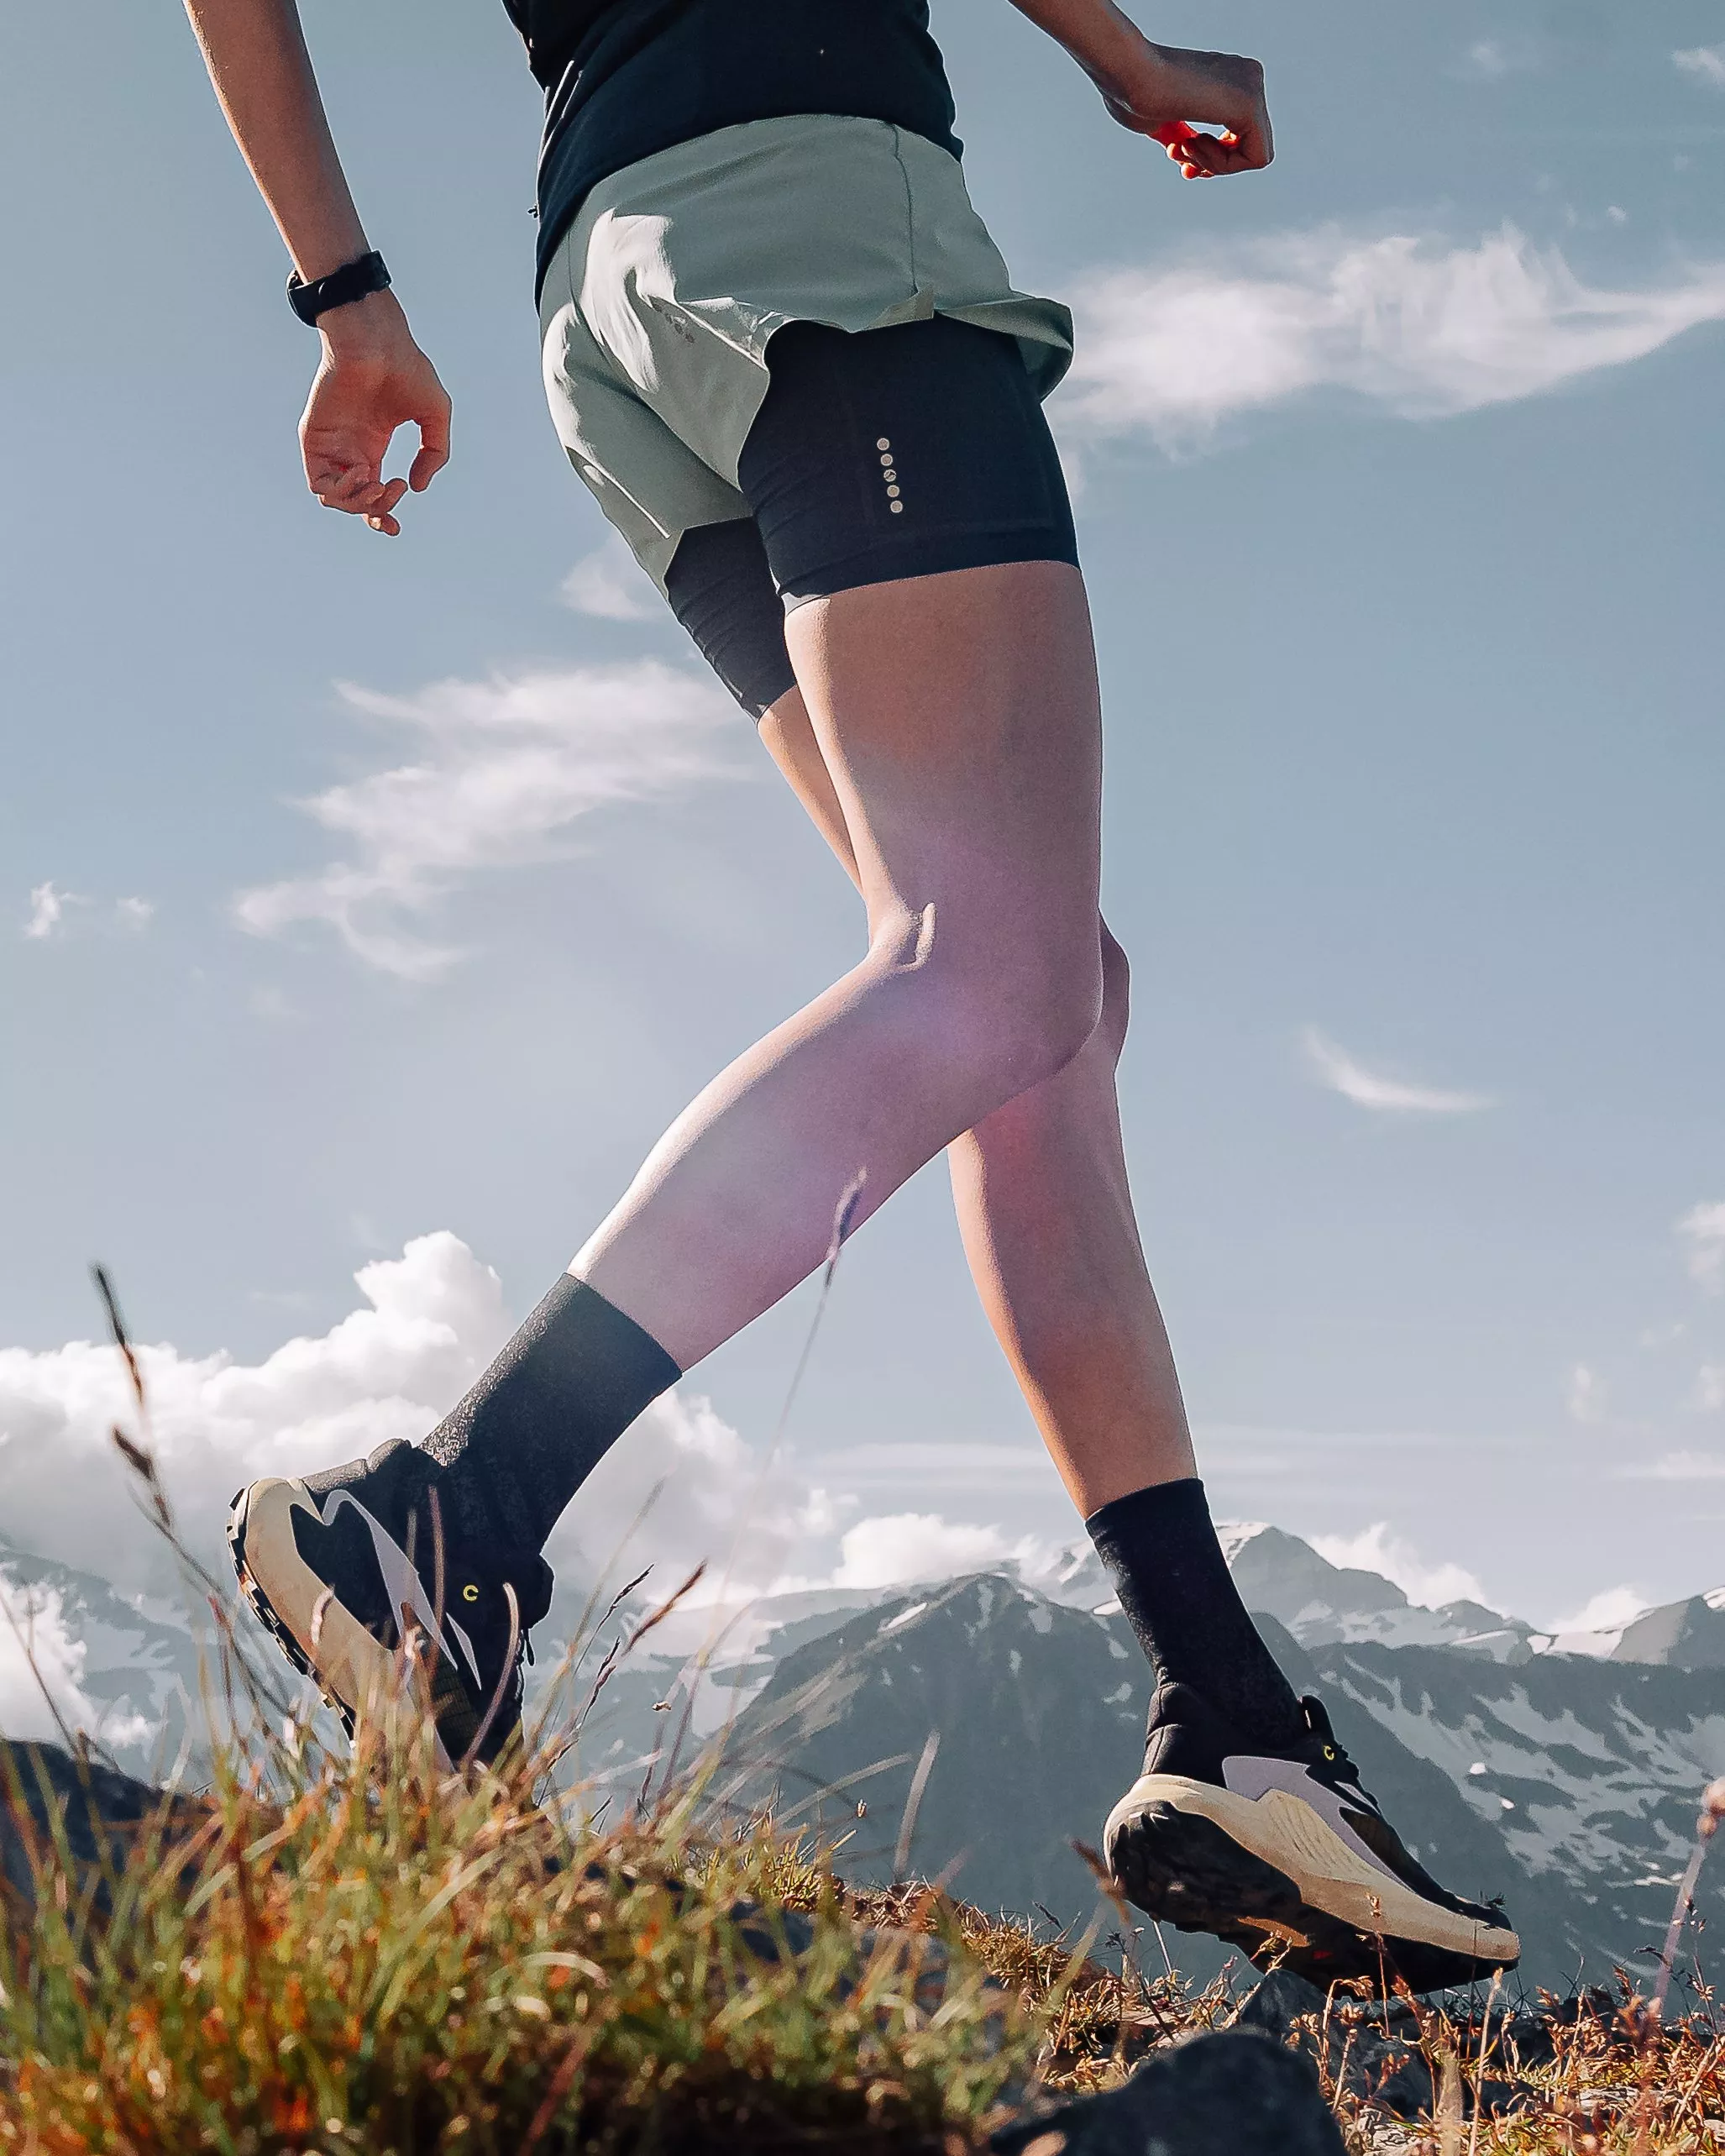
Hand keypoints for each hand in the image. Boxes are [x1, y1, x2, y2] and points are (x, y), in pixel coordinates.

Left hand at [298, 287, 450, 533]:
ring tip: (377, 482)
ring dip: (359, 502)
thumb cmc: (406, 368)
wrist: (377, 342)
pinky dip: (340, 491)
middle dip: (376, 509)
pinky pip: (318, 483)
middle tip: (395, 489)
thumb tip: (418, 487)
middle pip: (354, 502)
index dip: (382, 516)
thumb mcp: (435, 417)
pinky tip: (362, 474)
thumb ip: (434, 454)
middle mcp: (349, 448)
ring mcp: (331, 444)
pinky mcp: (314, 438)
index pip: (371, 494)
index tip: (396, 527)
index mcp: (372, 444)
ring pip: (334, 498)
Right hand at [1098, 41, 1271, 176]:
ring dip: (1213, 164)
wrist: (1129, 72)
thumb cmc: (1132, 93)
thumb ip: (1185, 135)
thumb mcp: (1163, 121)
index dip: (1212, 156)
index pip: (1240, 134)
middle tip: (1178, 151)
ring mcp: (1253, 86)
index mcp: (1230, 77)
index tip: (1179, 151)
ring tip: (1182, 144)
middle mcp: (1248, 77)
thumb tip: (1192, 163)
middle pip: (1250, 146)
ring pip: (1255, 154)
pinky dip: (1224, 165)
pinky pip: (1257, 157)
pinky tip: (1192, 143)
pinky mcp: (1250, 103)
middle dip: (1213, 162)